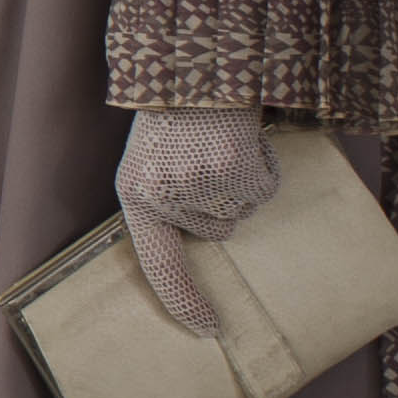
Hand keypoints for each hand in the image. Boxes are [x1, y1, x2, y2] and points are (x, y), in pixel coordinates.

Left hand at [115, 106, 280, 340]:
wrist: (193, 69)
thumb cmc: (172, 121)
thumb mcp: (148, 164)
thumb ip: (163, 205)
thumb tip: (200, 250)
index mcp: (135, 196)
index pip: (159, 265)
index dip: (183, 301)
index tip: (208, 328)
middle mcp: (163, 194)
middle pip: (213, 232)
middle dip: (218, 204)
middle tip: (205, 160)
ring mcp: (200, 183)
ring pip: (238, 211)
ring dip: (239, 184)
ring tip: (218, 146)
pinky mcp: (235, 169)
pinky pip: (262, 190)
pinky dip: (262, 169)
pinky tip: (241, 142)